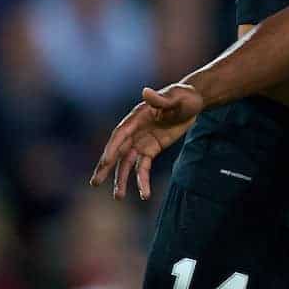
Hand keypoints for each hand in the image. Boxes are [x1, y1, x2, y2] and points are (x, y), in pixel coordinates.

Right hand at [88, 84, 203, 199]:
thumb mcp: (175, 97)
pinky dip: (142, 180)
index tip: (105, 162)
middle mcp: (135, 130)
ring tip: (118, 196)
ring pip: (127, 163)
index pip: (121, 134)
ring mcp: (142, 141)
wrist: (193, 102)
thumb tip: (145, 91)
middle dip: (106, 167)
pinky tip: (144, 194)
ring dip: (122, 179)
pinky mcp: (151, 149)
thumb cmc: (184, 96)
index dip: (112, 147)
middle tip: (95, 182)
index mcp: (137, 117)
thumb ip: (160, 99)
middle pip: (118, 150)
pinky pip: (143, 167)